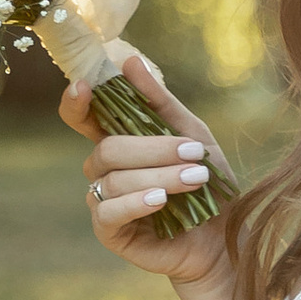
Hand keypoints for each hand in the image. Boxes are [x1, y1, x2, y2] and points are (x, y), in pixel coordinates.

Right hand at [61, 50, 229, 287]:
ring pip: (115, 179)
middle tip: (195, 154)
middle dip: (153, 149)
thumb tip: (129, 61)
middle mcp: (105, 170)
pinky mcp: (109, 231)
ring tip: (196, 180)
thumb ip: (160, 103)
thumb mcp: (194, 136)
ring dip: (159, 176)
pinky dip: (136, 203)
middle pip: (108, 148)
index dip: (76, 103)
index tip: (84, 86)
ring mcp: (104, 200)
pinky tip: (161, 202)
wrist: (224, 238)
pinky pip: (109, 211)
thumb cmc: (209, 186)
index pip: (83, 118)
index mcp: (120, 142)